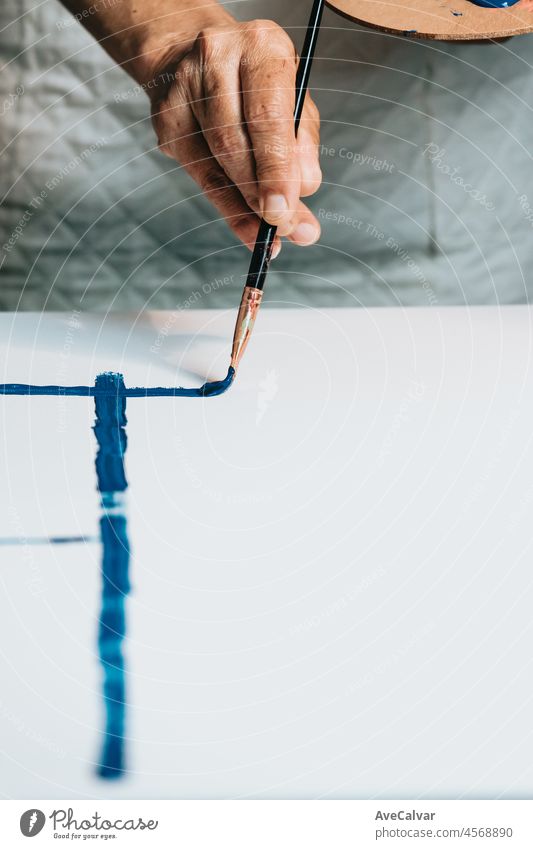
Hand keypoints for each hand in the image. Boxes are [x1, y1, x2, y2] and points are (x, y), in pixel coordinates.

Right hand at [148, 19, 321, 251]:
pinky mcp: (166, 119)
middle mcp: (216, 58)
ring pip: (215, 161)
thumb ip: (302, 143)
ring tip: (268, 232)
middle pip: (234, 142)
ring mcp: (184, 88)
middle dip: (259, 193)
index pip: (267, 116)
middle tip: (282, 226)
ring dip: (244, 205)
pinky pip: (199, 173)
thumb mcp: (294, 99)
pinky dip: (228, 206)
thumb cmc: (258, 82)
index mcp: (261, 46)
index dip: (276, 169)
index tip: (285, 211)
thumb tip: (303, 189)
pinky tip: (246, 225)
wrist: (194, 53)